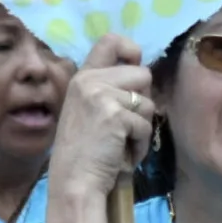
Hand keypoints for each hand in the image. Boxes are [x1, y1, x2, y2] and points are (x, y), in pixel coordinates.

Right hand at [46, 50, 156, 200]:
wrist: (73, 182)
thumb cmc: (82, 153)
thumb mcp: (88, 111)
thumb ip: (107, 89)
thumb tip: (143, 76)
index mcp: (82, 77)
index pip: (110, 40)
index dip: (131, 50)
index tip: (135, 69)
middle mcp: (90, 80)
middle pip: (142, 74)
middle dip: (142, 101)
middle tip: (125, 125)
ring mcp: (101, 95)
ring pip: (147, 102)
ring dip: (141, 127)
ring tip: (121, 143)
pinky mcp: (115, 115)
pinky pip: (145, 125)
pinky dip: (139, 145)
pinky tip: (122, 154)